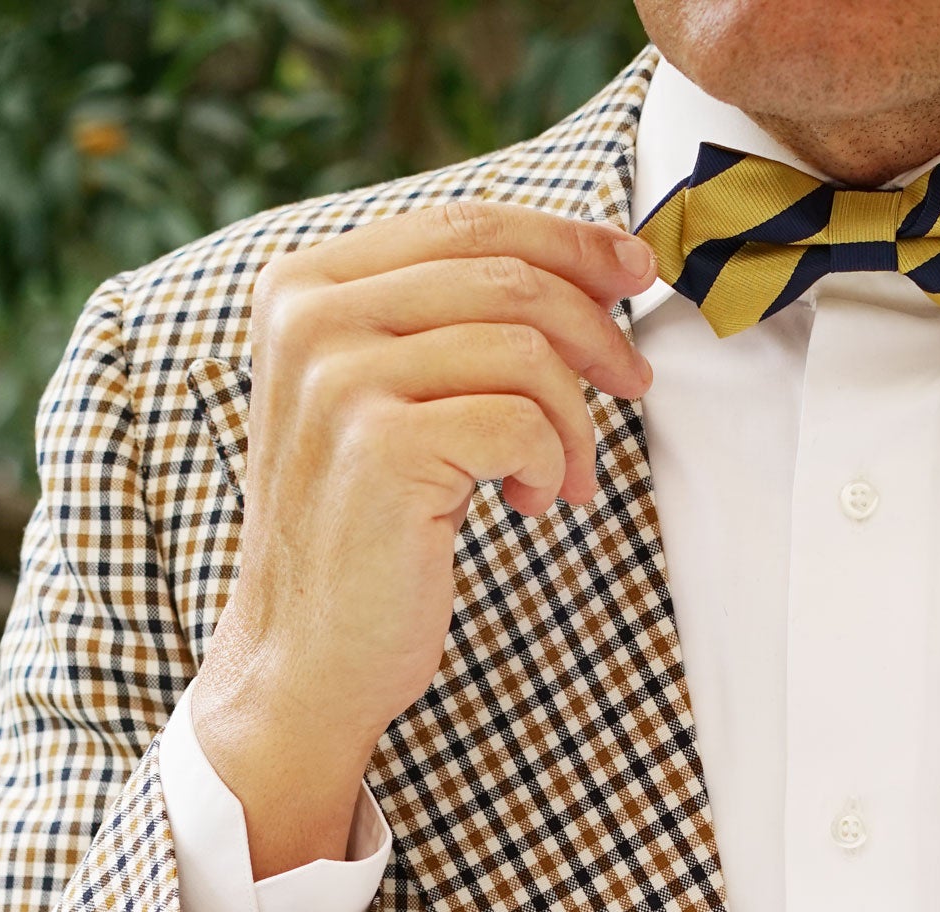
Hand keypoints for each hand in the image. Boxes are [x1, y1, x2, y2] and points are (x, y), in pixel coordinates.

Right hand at [187, 200, 656, 876]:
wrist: (304, 659)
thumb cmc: (364, 539)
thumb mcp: (387, 403)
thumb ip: (445, 327)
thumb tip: (584, 270)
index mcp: (305, 287)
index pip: (464, 224)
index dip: (566, 240)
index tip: (633, 270)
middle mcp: (312, 316)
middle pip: (506, 275)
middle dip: (595, 327)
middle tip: (635, 380)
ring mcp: (341, 378)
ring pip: (526, 348)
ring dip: (572, 420)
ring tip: (565, 477)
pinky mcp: (385, 445)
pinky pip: (523, 419)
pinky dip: (551, 463)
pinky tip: (531, 503)